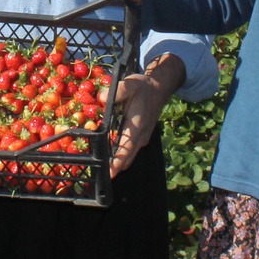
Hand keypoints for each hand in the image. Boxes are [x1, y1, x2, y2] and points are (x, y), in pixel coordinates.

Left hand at [108, 54, 182, 176]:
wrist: (158, 89)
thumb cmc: (142, 87)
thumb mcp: (130, 84)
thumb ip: (117, 90)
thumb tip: (101, 98)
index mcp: (137, 126)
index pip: (126, 148)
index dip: (117, 162)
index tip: (109, 174)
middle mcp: (141, 136)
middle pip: (127, 158)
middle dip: (114, 168)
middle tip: (99, 175)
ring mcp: (142, 139)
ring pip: (129, 156)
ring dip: (117, 163)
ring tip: (102, 169)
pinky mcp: (140, 138)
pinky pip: (130, 151)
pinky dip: (120, 156)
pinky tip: (108, 157)